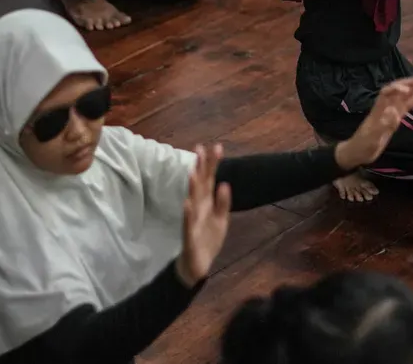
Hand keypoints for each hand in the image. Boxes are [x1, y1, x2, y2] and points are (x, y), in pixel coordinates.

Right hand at [175, 143, 231, 287]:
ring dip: (192, 187)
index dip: (213, 165)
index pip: (209, 180)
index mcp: (207, 203)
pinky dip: (188, 213)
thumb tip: (225, 183)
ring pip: (192, 201)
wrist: (197, 265)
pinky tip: (187, 203)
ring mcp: (192, 220)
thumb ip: (223, 203)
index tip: (217, 146)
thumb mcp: (221, 220)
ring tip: (192, 172)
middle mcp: (198, 208)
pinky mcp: (189, 236)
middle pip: (200, 185)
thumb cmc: (208, 239)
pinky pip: (188, 223)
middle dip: (200, 168)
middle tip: (200, 148)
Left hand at [334, 75, 412, 169]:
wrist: (356, 153)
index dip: (396, 89)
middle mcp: (383, 109)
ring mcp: (388, 113)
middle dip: (408, 84)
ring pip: (401, 98)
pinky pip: (404, 107)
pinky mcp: (393, 120)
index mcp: (377, 111)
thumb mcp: (372, 139)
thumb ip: (383, 125)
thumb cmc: (363, 146)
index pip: (386, 94)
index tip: (407, 89)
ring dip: (412, 89)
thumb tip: (394, 110)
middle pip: (396, 92)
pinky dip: (412, 100)